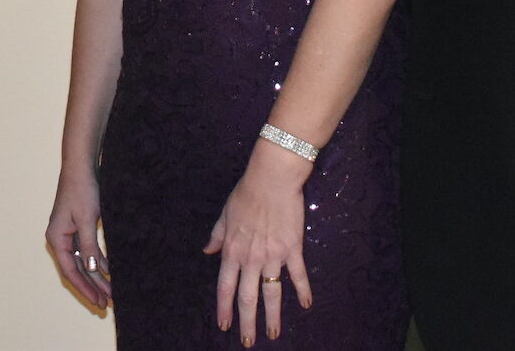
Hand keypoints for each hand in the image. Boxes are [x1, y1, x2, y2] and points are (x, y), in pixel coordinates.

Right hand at [46, 168, 110, 308]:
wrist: (81, 166)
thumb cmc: (81, 190)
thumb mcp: (87, 220)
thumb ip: (89, 246)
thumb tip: (92, 270)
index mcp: (56, 238)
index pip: (70, 271)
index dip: (85, 288)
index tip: (99, 301)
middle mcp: (60, 238)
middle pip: (76, 270)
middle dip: (92, 287)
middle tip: (106, 305)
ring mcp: (68, 233)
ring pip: (82, 262)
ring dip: (96, 277)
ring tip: (110, 293)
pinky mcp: (78, 228)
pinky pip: (87, 251)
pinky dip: (97, 262)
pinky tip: (108, 272)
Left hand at [204, 146, 312, 345]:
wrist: (272, 178)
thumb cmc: (247, 193)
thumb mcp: (225, 214)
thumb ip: (217, 236)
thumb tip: (208, 251)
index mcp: (232, 250)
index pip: (226, 287)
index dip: (224, 308)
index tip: (224, 325)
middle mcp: (251, 258)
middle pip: (248, 298)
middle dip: (247, 322)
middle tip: (247, 341)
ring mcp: (273, 256)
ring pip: (272, 293)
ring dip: (273, 316)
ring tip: (273, 334)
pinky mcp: (292, 249)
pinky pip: (297, 275)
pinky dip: (303, 291)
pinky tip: (306, 305)